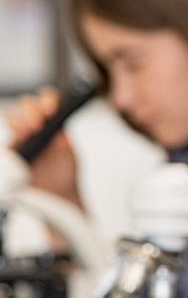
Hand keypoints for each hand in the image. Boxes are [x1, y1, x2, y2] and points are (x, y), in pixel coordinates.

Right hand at [4, 86, 82, 205]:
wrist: (56, 197)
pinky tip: (13, 140)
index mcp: (52, 124)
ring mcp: (19, 139)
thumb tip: (61, 135)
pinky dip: (6, 135)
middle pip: (26, 106)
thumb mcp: (70, 158)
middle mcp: (35, 128)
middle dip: (31, 110)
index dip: (47, 100)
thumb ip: (64, 146)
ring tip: (26, 132)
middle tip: (37, 123)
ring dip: (17, 121)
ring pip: (10, 119)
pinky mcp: (9, 151)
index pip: (48, 102)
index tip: (50, 109)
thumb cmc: (65, 175)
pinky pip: (2, 138)